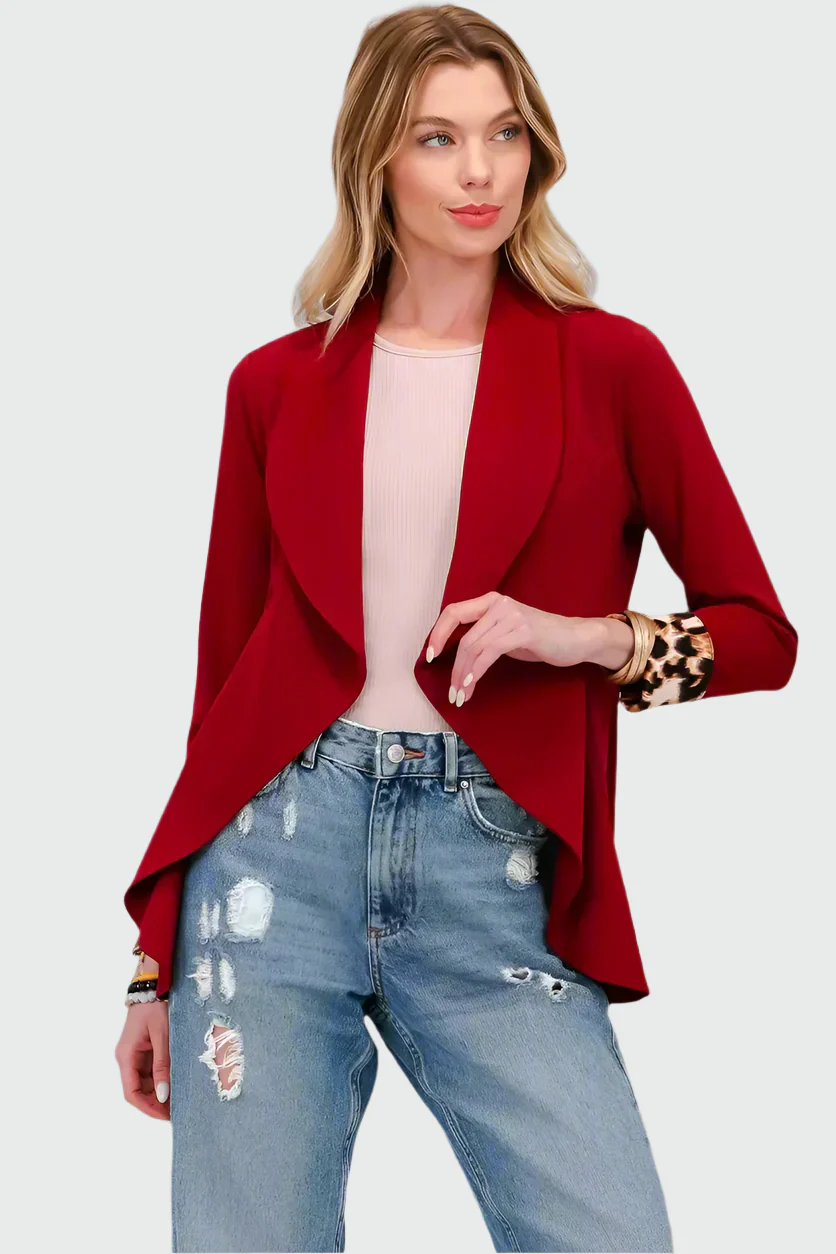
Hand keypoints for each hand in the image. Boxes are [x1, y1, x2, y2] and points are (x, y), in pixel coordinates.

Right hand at [115, 999, 170, 1120]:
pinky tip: (176, 1083)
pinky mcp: (144, 1049)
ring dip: (160, 1093)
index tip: (165, 1116)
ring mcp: (135, 1054)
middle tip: (178, 1111)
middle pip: (139, 1090)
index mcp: (126, 1056)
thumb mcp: (162, 1035)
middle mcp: (127, 1058)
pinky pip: (151, 1071)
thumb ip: (162, 1064)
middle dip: (156, 1103)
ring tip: (180, 1099)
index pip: (131, 1093)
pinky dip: (162, 1079)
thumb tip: (162, 1095)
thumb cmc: (156, 1006)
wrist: (154, 982)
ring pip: (146, 1082)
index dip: (147, 1108)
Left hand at [425, 592, 592, 704]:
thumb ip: (484, 635)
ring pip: (474, 647)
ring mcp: (511, 616)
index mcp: (491, 601)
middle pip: (463, 636)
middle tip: (451, 691)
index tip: (430, 656)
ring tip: (461, 696)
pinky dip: (477, 671)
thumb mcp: (506, 631)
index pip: (453, 611)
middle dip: (453, 667)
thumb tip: (457, 655)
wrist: (576, 638)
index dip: (438, 634)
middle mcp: (499, 603)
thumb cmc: (540, 638)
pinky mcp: (523, 631)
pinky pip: (490, 653)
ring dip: (464, 676)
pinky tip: (471, 685)